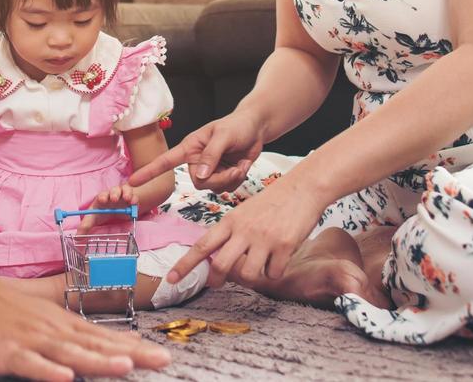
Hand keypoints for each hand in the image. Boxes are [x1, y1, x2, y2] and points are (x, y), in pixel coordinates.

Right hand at [0, 277, 169, 379]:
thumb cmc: (11, 310)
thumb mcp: (51, 318)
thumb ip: (83, 335)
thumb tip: (124, 345)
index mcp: (66, 325)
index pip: (105, 339)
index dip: (135, 349)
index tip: (163, 357)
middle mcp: (55, 331)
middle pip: (96, 345)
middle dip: (129, 355)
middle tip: (161, 360)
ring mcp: (32, 340)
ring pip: (69, 353)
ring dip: (97, 361)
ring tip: (124, 367)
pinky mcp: (8, 352)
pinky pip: (31, 364)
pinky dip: (48, 371)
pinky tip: (65, 378)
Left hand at [76, 184, 137, 233]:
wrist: (117, 208)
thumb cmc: (102, 212)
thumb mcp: (94, 219)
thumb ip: (86, 226)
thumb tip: (77, 237)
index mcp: (102, 198)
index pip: (102, 195)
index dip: (103, 197)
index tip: (103, 200)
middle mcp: (112, 195)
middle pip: (114, 190)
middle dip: (114, 193)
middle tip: (115, 199)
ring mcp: (122, 195)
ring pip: (124, 190)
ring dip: (126, 193)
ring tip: (127, 199)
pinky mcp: (131, 199)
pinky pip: (134, 196)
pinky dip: (135, 199)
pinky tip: (134, 203)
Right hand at [128, 110, 263, 192]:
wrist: (256, 129)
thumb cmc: (236, 125)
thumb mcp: (223, 136)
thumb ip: (210, 156)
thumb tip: (199, 176)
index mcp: (190, 147)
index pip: (165, 161)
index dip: (149, 171)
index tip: (132, 181)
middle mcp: (197, 160)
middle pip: (198, 182)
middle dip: (218, 179)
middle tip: (232, 168)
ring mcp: (210, 170)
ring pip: (213, 188)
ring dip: (230, 179)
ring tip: (238, 165)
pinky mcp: (223, 176)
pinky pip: (226, 189)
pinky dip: (237, 180)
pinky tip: (241, 167)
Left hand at [165, 174, 320, 287]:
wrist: (302, 188)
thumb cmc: (272, 202)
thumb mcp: (245, 212)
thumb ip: (231, 234)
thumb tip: (220, 263)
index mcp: (230, 221)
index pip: (202, 245)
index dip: (185, 264)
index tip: (170, 279)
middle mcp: (244, 230)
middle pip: (221, 265)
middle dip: (215, 279)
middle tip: (216, 284)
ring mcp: (263, 238)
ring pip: (247, 275)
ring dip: (250, 277)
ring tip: (257, 266)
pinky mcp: (284, 246)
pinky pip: (273, 273)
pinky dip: (274, 272)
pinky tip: (278, 260)